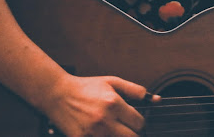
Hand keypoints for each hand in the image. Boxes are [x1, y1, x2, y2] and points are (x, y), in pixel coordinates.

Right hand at [43, 74, 159, 136]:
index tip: (136, 121)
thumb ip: (135, 90)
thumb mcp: (113, 82)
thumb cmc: (86, 87)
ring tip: (117, 129)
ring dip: (120, 136)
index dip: (141, 123)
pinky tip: (105, 132)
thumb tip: (155, 98)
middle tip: (130, 129)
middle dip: (134, 133)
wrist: (58, 94)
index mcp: (114, 104)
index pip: (139, 123)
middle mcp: (104, 120)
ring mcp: (92, 132)